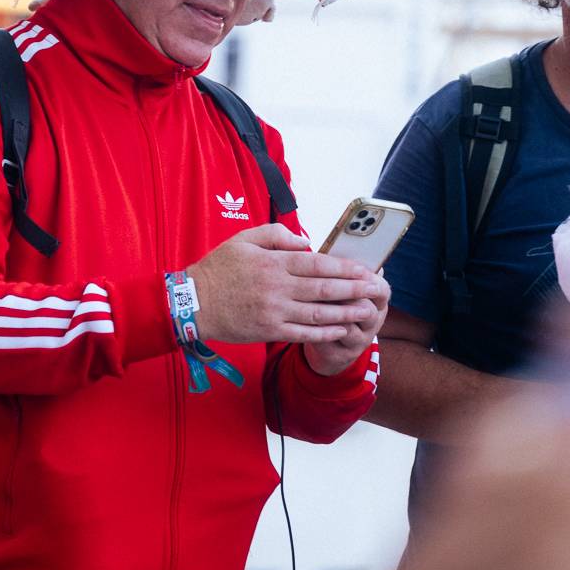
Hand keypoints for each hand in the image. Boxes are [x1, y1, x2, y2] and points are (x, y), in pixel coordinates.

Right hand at [189, 224, 387, 366]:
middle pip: (324, 289)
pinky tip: (342, 330)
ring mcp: (274, 312)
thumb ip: (276, 235)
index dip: (345, 267)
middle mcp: (277, 287)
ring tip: (369, 311)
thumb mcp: (244, 239)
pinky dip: (325, 332)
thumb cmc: (218, 269)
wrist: (192, 303)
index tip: (365, 269)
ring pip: (318, 313)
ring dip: (347, 312)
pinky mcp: (269, 331)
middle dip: (355, 289)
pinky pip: (303, 333)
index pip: (317, 264)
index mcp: (273, 262)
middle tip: (378, 289)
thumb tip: (305, 242)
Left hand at [303, 273, 388, 375]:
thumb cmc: (333, 301)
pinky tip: (305, 319)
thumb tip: (340, 250)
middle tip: (326, 283)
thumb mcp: (341, 284)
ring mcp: (361, 340)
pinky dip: (320, 329)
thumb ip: (342, 269)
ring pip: (349, 326)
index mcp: (376, 300)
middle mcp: (373, 321)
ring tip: (314, 301)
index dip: (367, 278)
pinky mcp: (344, 354)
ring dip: (332, 314)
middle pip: (367, 308)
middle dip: (346, 296)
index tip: (350, 268)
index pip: (382, 289)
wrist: (329, 341)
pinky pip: (332, 341)